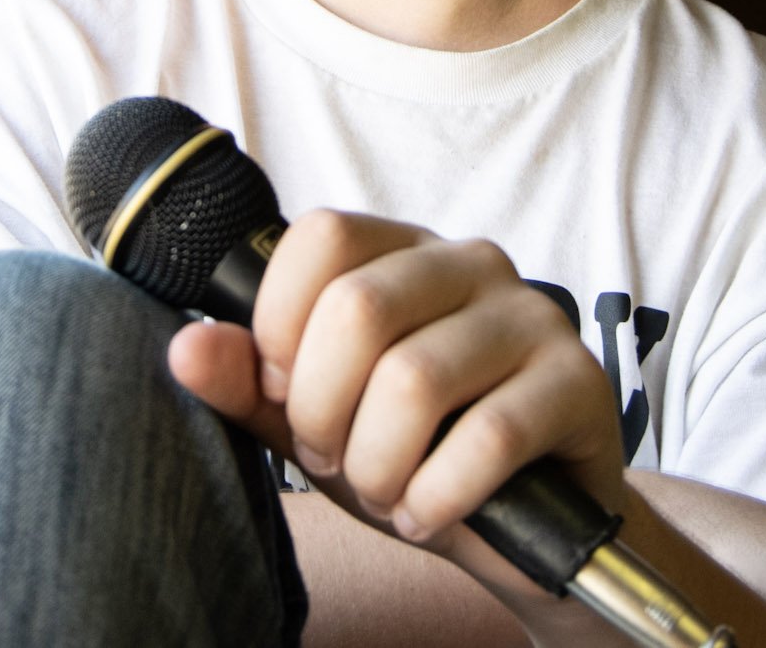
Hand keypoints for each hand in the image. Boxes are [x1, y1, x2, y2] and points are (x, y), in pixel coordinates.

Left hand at [167, 210, 624, 577]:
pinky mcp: (578, 382)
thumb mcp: (317, 421)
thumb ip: (250, 384)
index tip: (288, 392)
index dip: (280, 326)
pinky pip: (488, 438)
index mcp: (402, 251)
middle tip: (335, 459)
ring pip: (415, 380)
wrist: (525, 529)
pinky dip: (438, 496)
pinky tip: (430, 511)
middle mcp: (471, 261)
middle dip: (324, 411)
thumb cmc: (416, 455)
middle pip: (359, 308)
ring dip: (379, 465)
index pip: (320, 236)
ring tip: (386, 491)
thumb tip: (187, 347)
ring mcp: (532, 315)